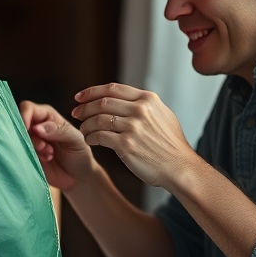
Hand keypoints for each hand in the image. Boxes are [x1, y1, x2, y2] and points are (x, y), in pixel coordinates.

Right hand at [19, 100, 96, 190]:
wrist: (78, 178)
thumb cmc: (79, 154)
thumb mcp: (75, 139)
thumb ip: (59, 130)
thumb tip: (37, 128)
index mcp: (47, 117)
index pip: (29, 108)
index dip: (25, 116)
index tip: (31, 130)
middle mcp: (36, 127)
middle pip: (19, 124)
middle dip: (30, 137)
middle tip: (45, 147)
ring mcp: (30, 143)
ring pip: (19, 140)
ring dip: (34, 149)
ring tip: (50, 155)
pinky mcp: (27, 157)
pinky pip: (20, 154)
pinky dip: (32, 158)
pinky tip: (46, 161)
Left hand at [72, 83, 197, 189]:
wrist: (179, 167)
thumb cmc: (171, 144)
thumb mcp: (163, 115)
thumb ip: (144, 105)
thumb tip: (124, 99)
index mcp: (148, 100)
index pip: (113, 89)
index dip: (92, 91)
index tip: (80, 96)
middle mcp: (140, 110)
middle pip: (102, 102)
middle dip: (84, 107)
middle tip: (76, 113)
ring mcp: (133, 127)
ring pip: (98, 119)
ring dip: (86, 124)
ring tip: (83, 129)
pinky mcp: (126, 145)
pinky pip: (99, 136)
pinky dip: (90, 137)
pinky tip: (89, 140)